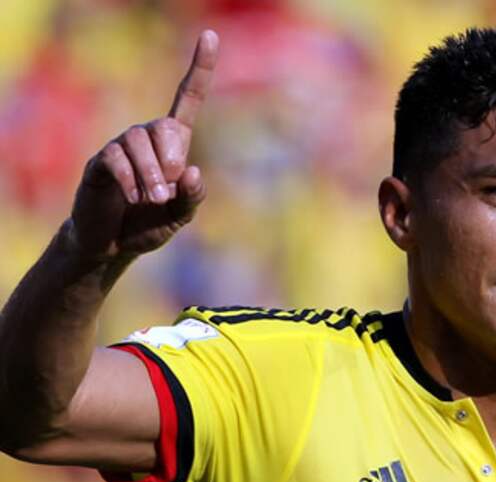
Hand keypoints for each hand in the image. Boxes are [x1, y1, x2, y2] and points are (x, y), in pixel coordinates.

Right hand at [70, 30, 219, 259]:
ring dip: (151, 177)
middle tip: (167, 193)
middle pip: (164, 126)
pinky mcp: (100, 161)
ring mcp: (121, 147)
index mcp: (174, 145)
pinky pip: (115, 158)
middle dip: (170, 160)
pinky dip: (130, 180)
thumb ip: (193, 196)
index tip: (209, 35)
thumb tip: (192, 170)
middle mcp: (147, 137)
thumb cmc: (149, 225)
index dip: (200, 68)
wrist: (112, 245)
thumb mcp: (181, 215)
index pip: (188, 98)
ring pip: (139, 143)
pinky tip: (132, 198)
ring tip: (152, 202)